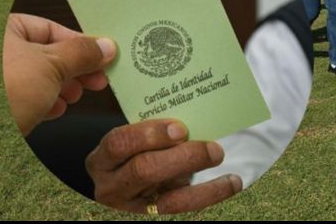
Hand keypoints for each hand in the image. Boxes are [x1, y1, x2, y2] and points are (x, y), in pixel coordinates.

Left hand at [3, 13, 116, 135]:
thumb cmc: (3, 90)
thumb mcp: (53, 65)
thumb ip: (82, 53)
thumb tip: (105, 46)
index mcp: (3, 28)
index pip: (51, 28)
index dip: (81, 43)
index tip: (102, 56)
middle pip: (45, 53)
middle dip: (74, 69)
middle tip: (96, 79)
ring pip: (35, 76)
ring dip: (61, 87)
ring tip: (74, 97)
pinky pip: (22, 94)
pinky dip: (42, 100)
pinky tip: (55, 109)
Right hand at [86, 119, 241, 213]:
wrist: (129, 187)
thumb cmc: (137, 153)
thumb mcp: (135, 142)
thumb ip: (154, 133)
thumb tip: (194, 121)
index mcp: (102, 159)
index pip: (119, 143)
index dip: (150, 134)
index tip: (181, 128)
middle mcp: (110, 187)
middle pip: (143, 170)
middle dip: (182, 157)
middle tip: (213, 147)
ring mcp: (131, 208)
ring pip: (166, 199)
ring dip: (202, 181)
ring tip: (222, 159)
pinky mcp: (151, 218)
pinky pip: (183, 210)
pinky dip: (211, 195)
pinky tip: (232, 182)